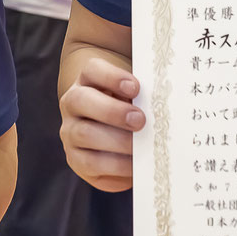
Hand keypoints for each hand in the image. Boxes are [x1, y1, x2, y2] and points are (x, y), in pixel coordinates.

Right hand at [60, 56, 144, 192]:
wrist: (114, 136)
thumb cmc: (131, 110)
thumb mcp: (135, 98)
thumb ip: (144, 97)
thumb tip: (166, 102)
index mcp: (88, 80)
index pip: (92, 70)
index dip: (112, 77)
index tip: (136, 87)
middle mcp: (72, 103)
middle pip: (81, 100)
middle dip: (112, 111)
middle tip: (140, 120)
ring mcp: (70, 131)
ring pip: (84, 134)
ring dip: (116, 141)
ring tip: (141, 147)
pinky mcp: (75, 159)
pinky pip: (90, 164)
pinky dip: (116, 166)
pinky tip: (135, 165)